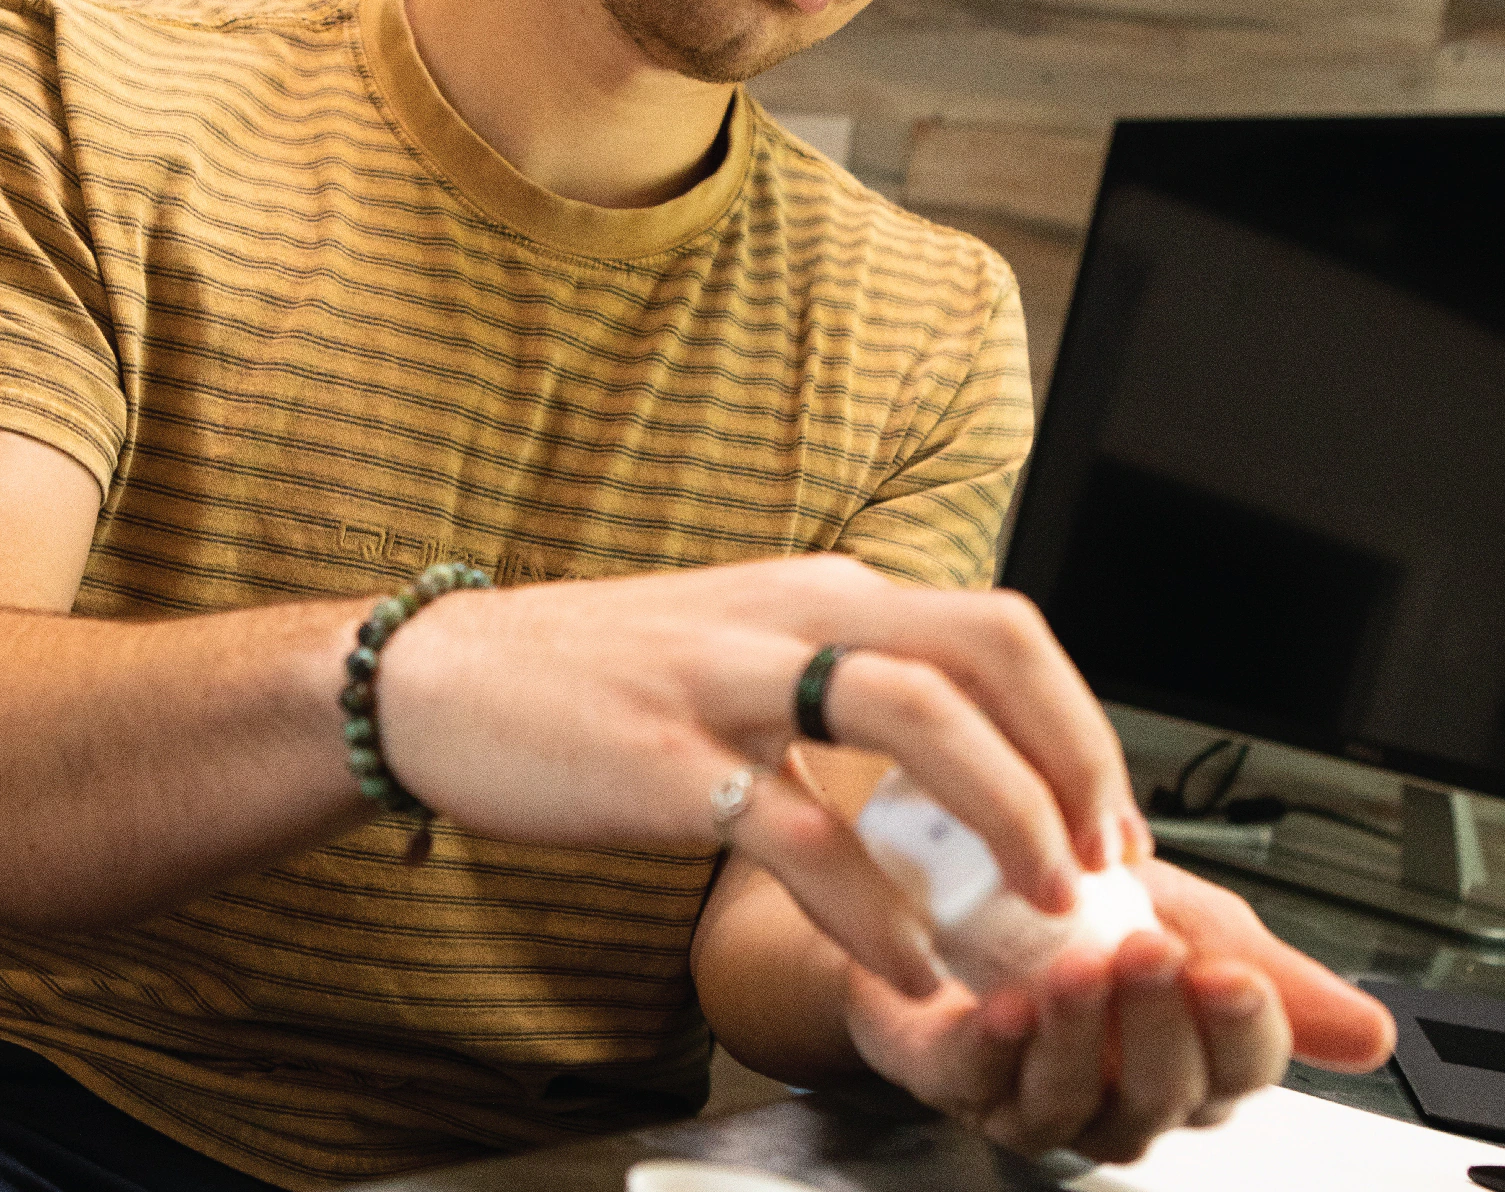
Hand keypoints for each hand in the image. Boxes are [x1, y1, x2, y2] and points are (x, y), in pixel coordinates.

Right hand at [378, 555, 1144, 989]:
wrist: (447, 677)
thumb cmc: (597, 676)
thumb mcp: (742, 653)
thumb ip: (840, 693)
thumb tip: (950, 773)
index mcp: (820, 591)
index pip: (996, 629)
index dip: (1076, 721)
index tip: (1106, 813)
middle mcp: (792, 614)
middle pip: (988, 649)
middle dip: (1073, 755)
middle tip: (1103, 859)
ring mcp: (732, 680)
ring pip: (919, 715)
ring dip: (1005, 815)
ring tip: (1041, 906)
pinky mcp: (672, 759)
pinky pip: (805, 833)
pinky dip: (875, 907)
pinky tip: (908, 963)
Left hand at [839, 859, 1393, 1162]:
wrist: (938, 888)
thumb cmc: (1061, 912)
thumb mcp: (1174, 910)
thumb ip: (1257, 960)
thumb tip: (1371, 1030)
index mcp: (1186, 1056)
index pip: (1244, 1069)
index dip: (1245, 1030)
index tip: (1230, 972)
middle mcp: (1119, 1092)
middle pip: (1167, 1092)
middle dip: (1163, 1024)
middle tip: (1152, 952)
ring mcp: (1037, 1097)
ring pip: (1074, 1097)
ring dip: (1082, 1033)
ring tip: (1078, 971)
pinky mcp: (955, 1077)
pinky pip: (981, 1079)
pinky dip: (996, 1045)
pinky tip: (1007, 1004)